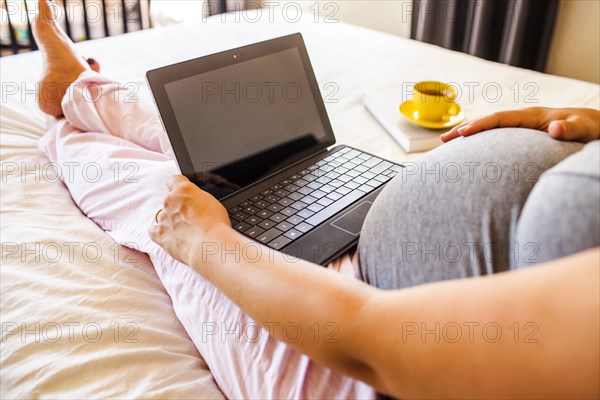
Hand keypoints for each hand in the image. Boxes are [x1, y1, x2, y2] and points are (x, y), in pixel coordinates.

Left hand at [149, 175, 230, 265]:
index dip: (178, 186)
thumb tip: (195, 204)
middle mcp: (170, 201)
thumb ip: (198, 200)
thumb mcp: (212, 202)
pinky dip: (159, 232)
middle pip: (168, 200)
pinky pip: (153, 231)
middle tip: (190, 217)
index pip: (173, 180)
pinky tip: (168, 235)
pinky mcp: (160, 235)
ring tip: (183, 230)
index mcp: (183, 190)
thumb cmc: (216, 223)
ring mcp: (163, 218)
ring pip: (162, 215)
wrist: (209, 244)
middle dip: (176, 207)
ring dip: (170, 220)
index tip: (182, 192)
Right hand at [441, 107, 599, 142]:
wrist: (596, 127)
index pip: (500, 119)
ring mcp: (522, 126)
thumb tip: (554, 127)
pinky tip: (471, 150)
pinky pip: (496, 135)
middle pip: (488, 121)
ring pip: (489, 127)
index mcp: (533, 116)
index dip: (480, 125)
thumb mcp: (585, 130)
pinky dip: (480, 140)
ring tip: (448, 143)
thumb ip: (571, 128)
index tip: (462, 134)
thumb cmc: (591, 129)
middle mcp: (524, 118)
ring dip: (469, 133)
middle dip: (465, 129)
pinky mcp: (523, 134)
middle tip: (443, 141)